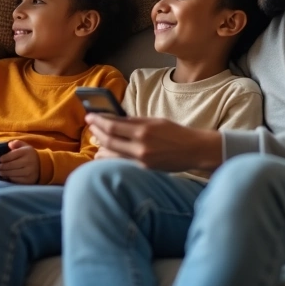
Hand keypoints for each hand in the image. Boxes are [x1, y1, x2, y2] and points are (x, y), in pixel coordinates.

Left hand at [0, 140, 39, 183]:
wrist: (42, 165)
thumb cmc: (29, 155)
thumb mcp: (24, 146)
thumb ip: (17, 143)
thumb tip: (9, 144)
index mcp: (27, 152)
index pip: (12, 155)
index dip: (4, 158)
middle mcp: (29, 162)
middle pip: (11, 165)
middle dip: (2, 166)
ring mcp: (29, 172)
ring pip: (13, 173)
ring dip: (5, 173)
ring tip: (0, 172)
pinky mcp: (29, 180)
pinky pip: (16, 180)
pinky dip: (10, 178)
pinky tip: (7, 176)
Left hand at [85, 114, 222, 172]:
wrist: (194, 151)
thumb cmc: (176, 133)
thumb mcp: (155, 121)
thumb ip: (134, 121)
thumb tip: (114, 119)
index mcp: (143, 130)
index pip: (112, 125)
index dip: (98, 121)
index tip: (89, 116)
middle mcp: (140, 146)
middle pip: (109, 140)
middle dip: (96, 132)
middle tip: (90, 125)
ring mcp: (141, 160)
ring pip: (111, 155)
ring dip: (100, 147)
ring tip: (95, 139)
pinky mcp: (144, 169)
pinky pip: (121, 162)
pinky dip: (110, 157)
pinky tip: (104, 154)